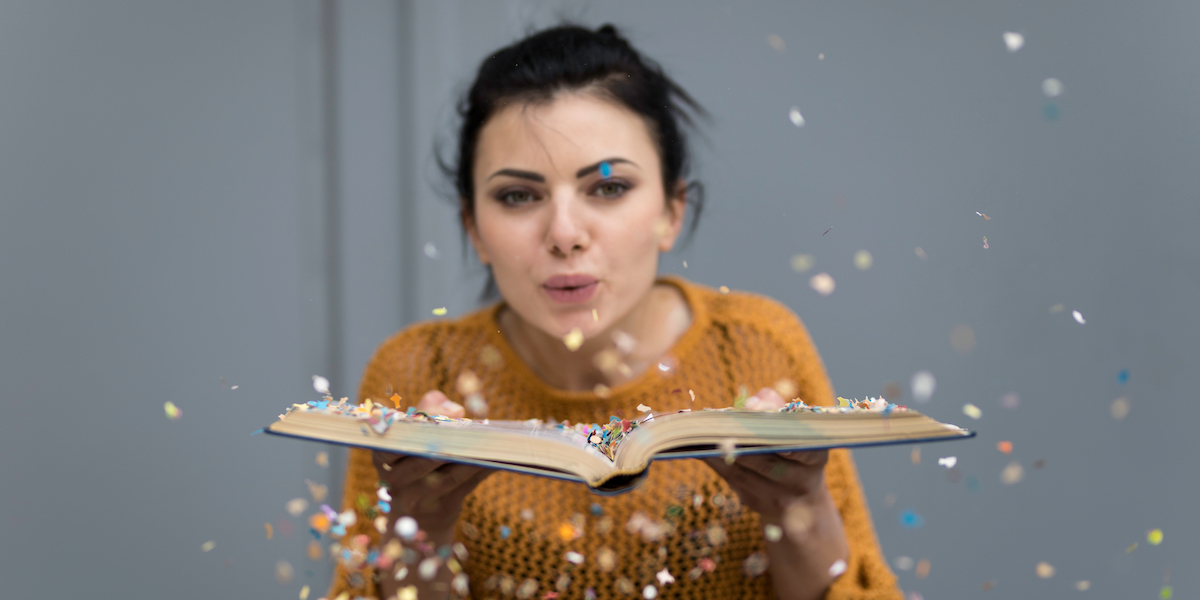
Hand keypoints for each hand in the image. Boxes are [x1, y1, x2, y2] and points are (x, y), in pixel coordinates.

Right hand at [372, 390, 493, 534]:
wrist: (418, 518)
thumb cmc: (415, 461)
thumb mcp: (410, 437)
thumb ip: (426, 410)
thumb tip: (455, 410)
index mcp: (383, 456)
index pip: (394, 439)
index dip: (419, 424)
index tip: (444, 412)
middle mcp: (395, 480)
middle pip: (423, 459)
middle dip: (450, 441)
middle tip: (472, 426)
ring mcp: (417, 499)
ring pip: (448, 476)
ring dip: (472, 457)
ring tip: (492, 441)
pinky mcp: (441, 509)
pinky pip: (466, 487)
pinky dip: (482, 470)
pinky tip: (499, 457)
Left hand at [704, 387, 848, 599]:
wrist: (799, 501)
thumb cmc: (794, 450)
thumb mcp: (797, 430)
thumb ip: (779, 409)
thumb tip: (758, 400)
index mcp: (816, 458)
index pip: (802, 447)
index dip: (779, 433)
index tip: (755, 414)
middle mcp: (799, 482)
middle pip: (766, 461)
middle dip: (740, 440)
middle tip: (718, 421)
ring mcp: (775, 497)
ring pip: (741, 471)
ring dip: (718, 450)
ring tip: (699, 430)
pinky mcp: (752, 501)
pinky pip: (728, 478)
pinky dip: (712, 459)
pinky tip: (695, 445)